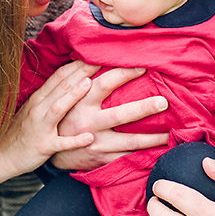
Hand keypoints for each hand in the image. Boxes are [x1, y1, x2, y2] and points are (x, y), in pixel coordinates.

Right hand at [0, 61, 96, 189]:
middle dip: (81, 71)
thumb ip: (51, 95)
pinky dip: (74, 140)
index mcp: (38, 99)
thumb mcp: (34, 109)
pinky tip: (89, 137)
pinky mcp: (43, 146)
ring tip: (89, 84)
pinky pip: (59, 143)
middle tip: (101, 59)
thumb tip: (71, 81)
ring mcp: (40, 127)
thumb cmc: (22, 132)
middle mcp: (38, 109)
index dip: (76, 64)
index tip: (94, 53)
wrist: (0, 156)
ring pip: (58, 108)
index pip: (59, 76)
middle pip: (61, 86)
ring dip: (73, 95)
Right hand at [51, 66, 168, 170]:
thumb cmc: (60, 115)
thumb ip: (77, 77)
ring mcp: (95, 143)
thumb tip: (93, 56)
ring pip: (128, 141)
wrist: (45, 148)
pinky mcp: (100, 159)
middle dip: (143, 108)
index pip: (103, 84)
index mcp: (80, 103)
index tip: (143, 66)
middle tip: (164, 101)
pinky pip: (125, 158)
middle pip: (120, 114)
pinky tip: (158, 152)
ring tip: (170, 132)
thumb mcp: (63, 94)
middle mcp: (88, 122)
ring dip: (151, 137)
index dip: (122, 74)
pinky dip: (142, 156)